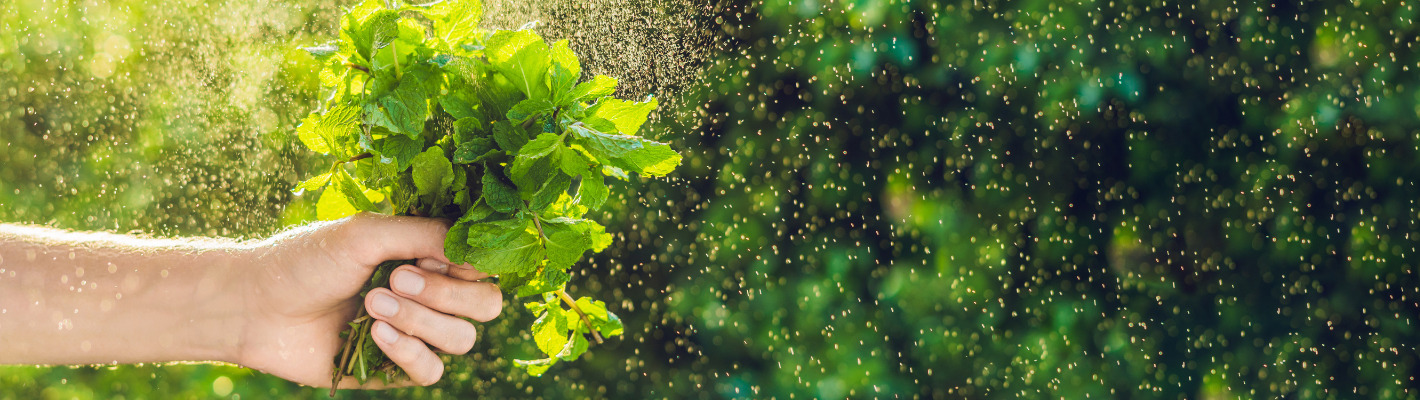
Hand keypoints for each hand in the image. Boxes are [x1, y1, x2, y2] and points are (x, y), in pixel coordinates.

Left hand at [234, 213, 502, 388]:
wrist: (254, 306)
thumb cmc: (305, 260)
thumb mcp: (366, 233)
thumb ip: (425, 234)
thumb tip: (474, 250)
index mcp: (428, 258)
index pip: (485, 267)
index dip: (467, 267)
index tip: (425, 258)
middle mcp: (430, 296)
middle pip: (486, 306)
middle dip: (447, 295)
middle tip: (396, 280)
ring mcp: (415, 334)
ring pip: (462, 340)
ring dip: (421, 321)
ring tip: (372, 305)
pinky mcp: (394, 370)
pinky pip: (432, 371)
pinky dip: (408, 352)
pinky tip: (375, 334)